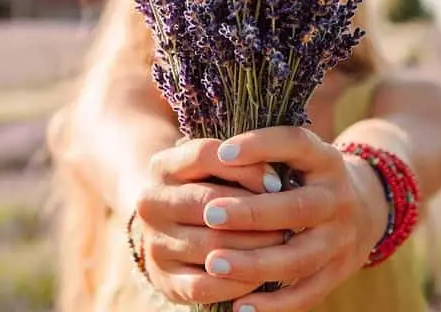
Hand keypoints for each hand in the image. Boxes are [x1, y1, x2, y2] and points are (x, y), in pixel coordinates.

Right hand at [135, 137, 286, 304]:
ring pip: (211, 245)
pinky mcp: (164, 279)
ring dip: (254, 248)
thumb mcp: (219, 168)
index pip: (204, 155)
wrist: (174, 229)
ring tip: (282, 245)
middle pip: (208, 203)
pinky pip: (205, 285)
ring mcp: (154, 243)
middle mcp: (151, 203)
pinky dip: (238, 282)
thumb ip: (242, 164)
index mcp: (162, 166)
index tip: (277, 182)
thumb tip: (274, 182)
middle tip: (289, 220)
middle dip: (255, 213)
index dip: (245, 167)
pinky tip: (262, 276)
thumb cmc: (210, 188)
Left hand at [200, 127, 388, 311]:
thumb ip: (264, 153)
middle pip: (297, 207)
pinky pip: (307, 294)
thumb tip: (209, 151)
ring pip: (299, 257)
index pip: (297, 143)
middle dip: (251, 212)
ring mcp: (340, 239)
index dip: (262, 145)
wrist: (366, 207)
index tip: (222, 153)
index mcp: (325, 160)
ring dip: (255, 263)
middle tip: (210, 213)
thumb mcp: (299, 155)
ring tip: (213, 263)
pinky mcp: (338, 272)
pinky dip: (274, 304)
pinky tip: (240, 306)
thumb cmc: (309, 176)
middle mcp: (337, 198)